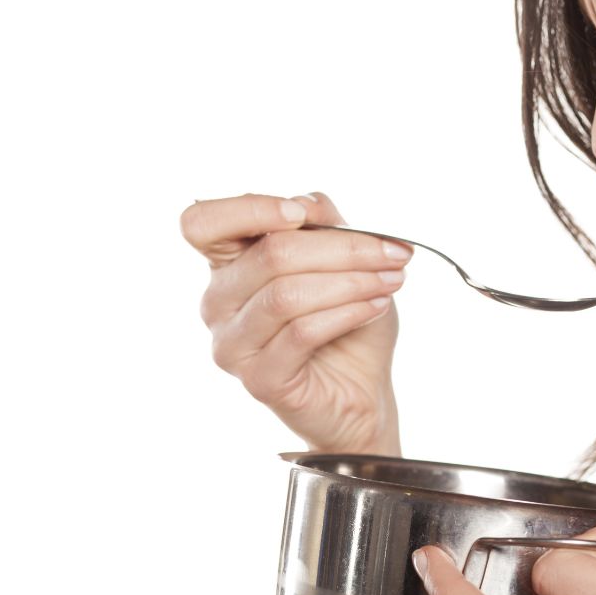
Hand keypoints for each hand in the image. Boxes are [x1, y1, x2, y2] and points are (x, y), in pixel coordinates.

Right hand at [180, 192, 412, 453]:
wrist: (363, 391)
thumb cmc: (349, 322)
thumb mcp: (344, 262)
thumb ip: (321, 227)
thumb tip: (306, 203)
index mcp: (228, 265)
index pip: (202, 223)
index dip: (249, 209)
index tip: (303, 215)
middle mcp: (218, 303)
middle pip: (271, 254)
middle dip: (344, 248)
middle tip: (393, 253)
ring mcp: (232, 345)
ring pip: (287, 294)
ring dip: (351, 281)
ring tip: (391, 280)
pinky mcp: (258, 379)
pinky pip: (301, 333)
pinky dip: (348, 312)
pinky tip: (378, 306)